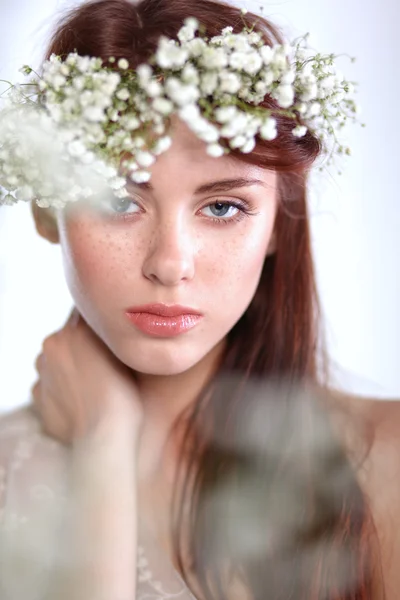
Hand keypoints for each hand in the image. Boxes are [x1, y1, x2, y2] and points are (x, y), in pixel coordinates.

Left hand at [32, 308, 142, 445]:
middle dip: (84, 347)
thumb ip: (111, 334)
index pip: (85, 314)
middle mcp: (52, 345)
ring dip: (72, 368)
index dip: (101, 326)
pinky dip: (63, 390)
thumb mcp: (124, 352)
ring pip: (58, 362)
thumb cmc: (124, 394)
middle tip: (107, 364)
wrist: (106, 436)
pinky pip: (51, 386)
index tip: (113, 337)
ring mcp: (42, 372)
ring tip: (95, 385)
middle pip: (69, 337)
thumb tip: (111, 327)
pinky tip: (83, 400)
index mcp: (74, 328)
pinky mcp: (37, 397)